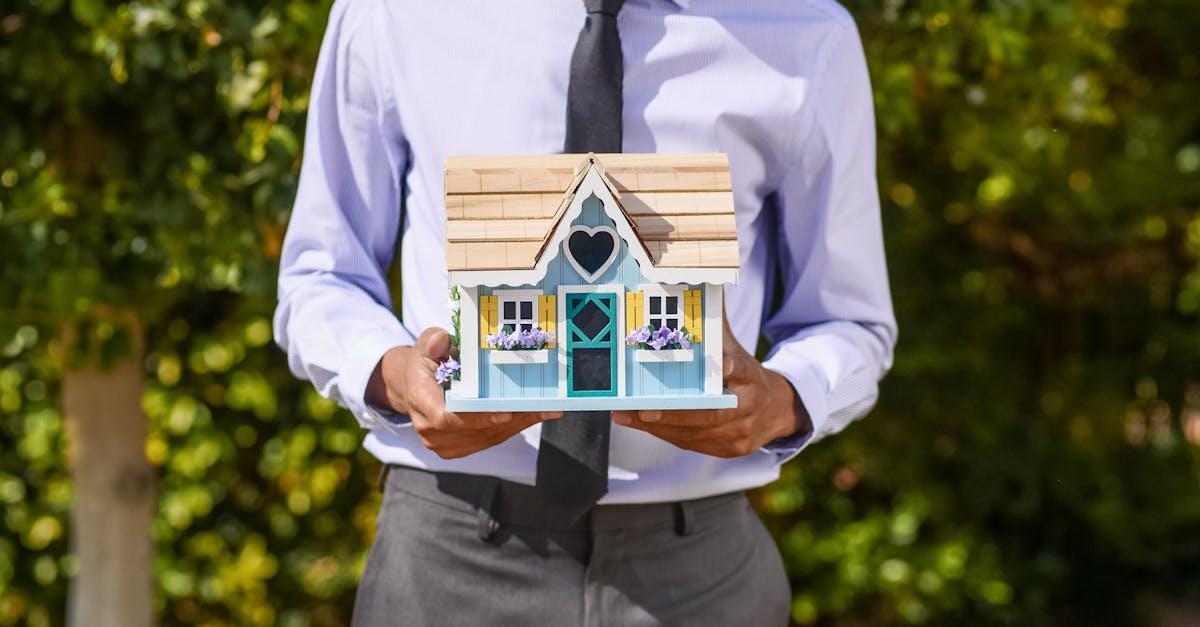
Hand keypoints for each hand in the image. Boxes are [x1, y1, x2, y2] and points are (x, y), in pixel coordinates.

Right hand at [366, 327, 561, 458]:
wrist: (414, 386)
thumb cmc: (425, 362)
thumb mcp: (425, 345)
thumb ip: (432, 342)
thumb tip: (441, 341)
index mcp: (420, 402)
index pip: (445, 418)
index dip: (475, 418)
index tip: (504, 413)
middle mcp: (430, 430)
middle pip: (475, 430)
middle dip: (509, 418)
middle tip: (540, 405)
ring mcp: (445, 444)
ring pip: (487, 437)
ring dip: (518, 423)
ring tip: (545, 408)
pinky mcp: (460, 448)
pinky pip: (490, 440)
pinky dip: (514, 427)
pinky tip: (534, 413)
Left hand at [611, 317, 810, 457]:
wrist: (774, 410)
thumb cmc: (745, 373)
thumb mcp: (736, 349)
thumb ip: (716, 325)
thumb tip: (703, 285)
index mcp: (753, 378)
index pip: (745, 372)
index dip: (735, 369)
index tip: (725, 364)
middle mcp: (748, 408)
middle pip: (713, 414)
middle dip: (678, 413)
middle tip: (646, 409)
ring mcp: (739, 433)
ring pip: (696, 433)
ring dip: (660, 426)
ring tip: (629, 416)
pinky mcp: (728, 449)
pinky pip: (691, 443)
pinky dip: (664, 433)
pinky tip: (640, 424)